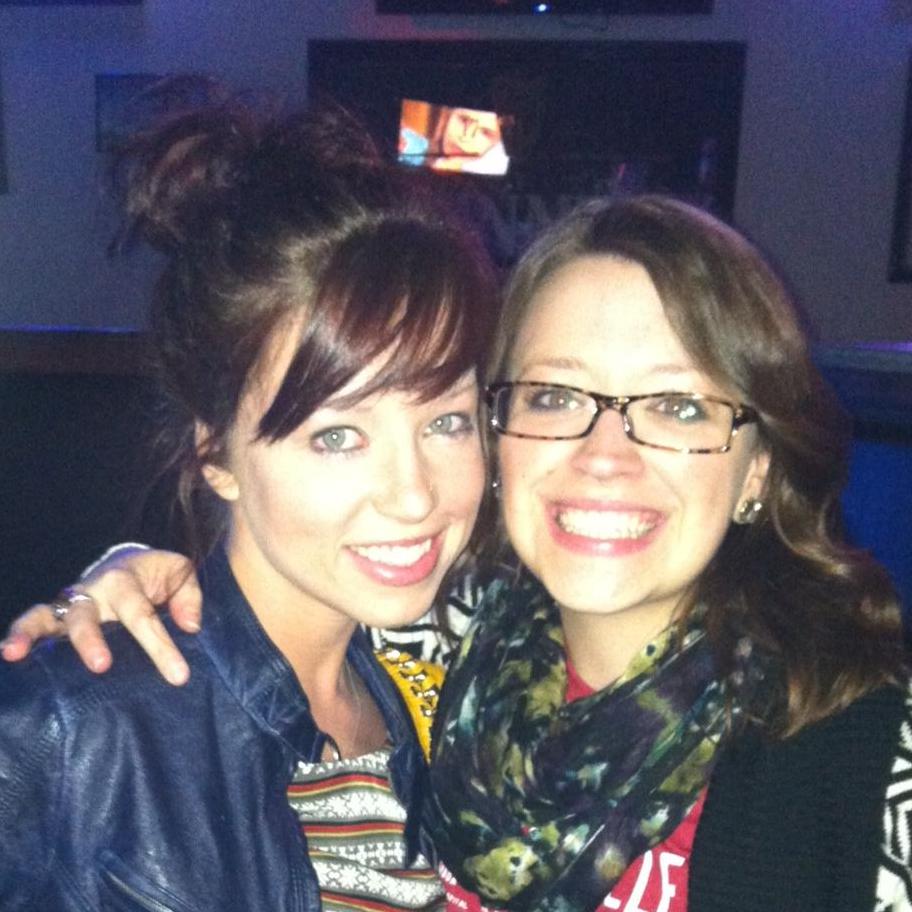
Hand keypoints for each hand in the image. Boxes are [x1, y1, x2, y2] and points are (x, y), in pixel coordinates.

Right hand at [0, 547, 201, 684]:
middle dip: (91, 640)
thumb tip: (189, 627)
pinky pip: (33, 622)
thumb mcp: (180, 574)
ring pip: (47, 616)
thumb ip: (189, 597)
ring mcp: (72, 605)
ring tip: (17, 653)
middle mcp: (93, 592)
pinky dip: (19, 635)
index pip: (143, 617)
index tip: (178, 676)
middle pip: (88, 616)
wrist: (126, 561)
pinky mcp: (57, 617)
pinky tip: (8, 654)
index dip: (161, 647)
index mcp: (126, 581)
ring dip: (32, 633)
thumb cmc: (157, 575)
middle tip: (101, 667)